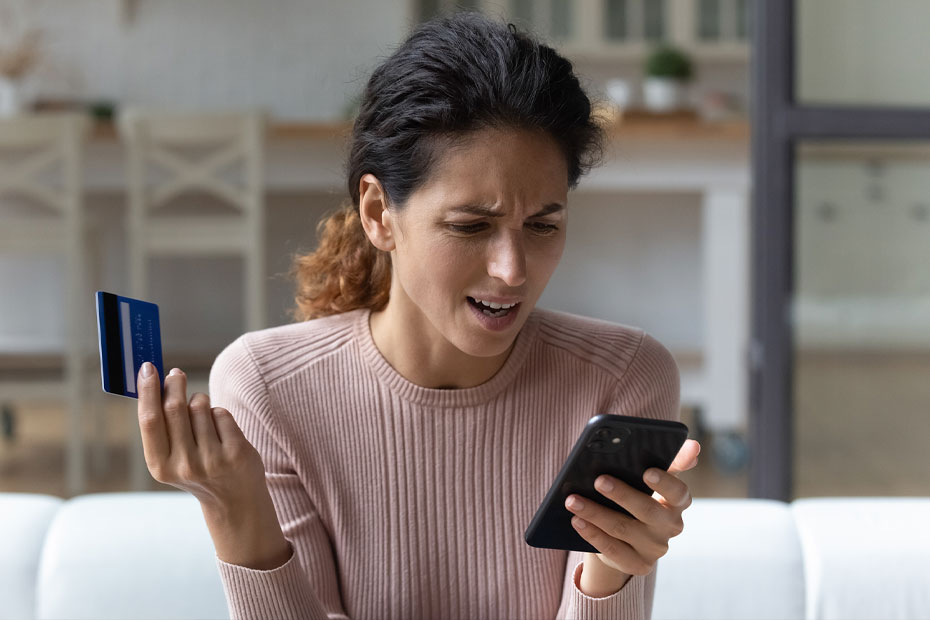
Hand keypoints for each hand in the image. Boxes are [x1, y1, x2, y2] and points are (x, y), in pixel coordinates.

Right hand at [136, 363, 266, 513]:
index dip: (147, 391)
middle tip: (177, 374)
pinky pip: (222, 413)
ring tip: (203, 421)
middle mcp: (185, 465)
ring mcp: (212, 459)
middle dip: (174, 384)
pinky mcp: (236, 452)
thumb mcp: (172, 457)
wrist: (233, 500)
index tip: (147, 367)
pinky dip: (219, 415)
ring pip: (200, 406)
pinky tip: (221, 434)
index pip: (150, 420)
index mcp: (160, 466)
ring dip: (200, 403)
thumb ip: (162, 425)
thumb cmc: (197, 469)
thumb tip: (155, 381)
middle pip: (175, 407)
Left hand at [565, 439, 700, 593]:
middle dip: (621, 494)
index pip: (679, 492)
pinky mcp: (638, 565)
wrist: (625, 537)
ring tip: (572, 500)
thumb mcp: (652, 479)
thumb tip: (693, 445)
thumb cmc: (637, 496)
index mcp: (677, 502)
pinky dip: (592, 534)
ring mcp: (655, 548)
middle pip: (647, 510)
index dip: (665, 483)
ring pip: (623, 528)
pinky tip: (576, 521)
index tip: (647, 471)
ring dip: (595, 513)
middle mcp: (670, 526)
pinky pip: (612, 550)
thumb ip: (669, 461)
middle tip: (598, 480)